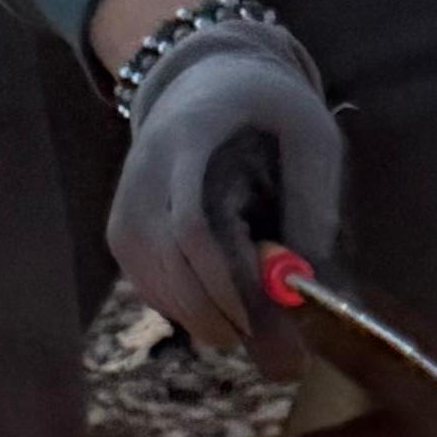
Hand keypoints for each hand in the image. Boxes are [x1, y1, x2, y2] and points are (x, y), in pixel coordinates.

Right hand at [107, 8, 342, 354]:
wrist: (203, 78)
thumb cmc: (268, 107)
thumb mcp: (311, 134)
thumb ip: (314, 200)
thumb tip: (310, 284)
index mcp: (190, 140)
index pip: (193, 227)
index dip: (226, 284)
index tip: (269, 322)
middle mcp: (143, 175)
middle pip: (172, 267)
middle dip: (225, 319)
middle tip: (280, 359)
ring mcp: (125, 206)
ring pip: (159, 287)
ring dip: (211, 321)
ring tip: (264, 334)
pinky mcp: (121, 234)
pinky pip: (152, 289)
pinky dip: (191, 311)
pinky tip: (228, 308)